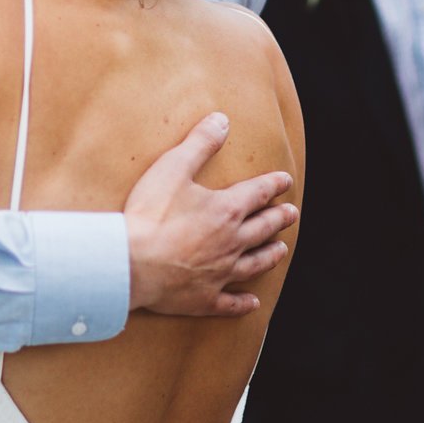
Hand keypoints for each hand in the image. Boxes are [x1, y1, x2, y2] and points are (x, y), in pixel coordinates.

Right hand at [124, 112, 294, 316]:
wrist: (130, 263)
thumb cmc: (150, 214)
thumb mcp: (174, 168)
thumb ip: (199, 143)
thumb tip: (222, 120)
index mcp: (227, 210)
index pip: (258, 193)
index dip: (273, 184)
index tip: (285, 181)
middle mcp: (232, 242)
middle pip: (263, 229)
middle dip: (279, 219)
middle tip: (292, 214)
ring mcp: (220, 273)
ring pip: (255, 264)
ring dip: (270, 255)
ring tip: (281, 250)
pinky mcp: (204, 298)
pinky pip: (231, 303)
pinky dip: (244, 302)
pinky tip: (253, 302)